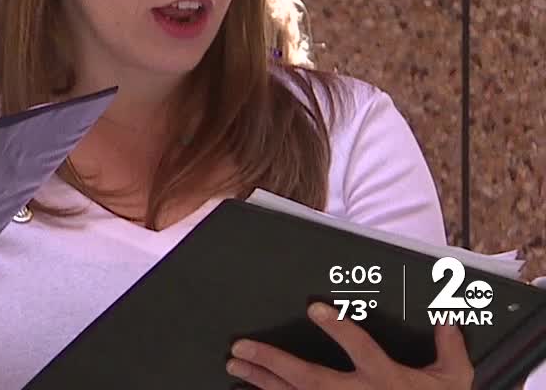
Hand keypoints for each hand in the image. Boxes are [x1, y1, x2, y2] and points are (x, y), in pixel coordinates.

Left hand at [226, 302, 473, 388]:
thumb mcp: (452, 381)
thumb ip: (449, 349)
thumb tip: (448, 318)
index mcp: (386, 380)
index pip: (361, 350)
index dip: (339, 329)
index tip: (314, 309)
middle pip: (310, 378)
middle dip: (274, 360)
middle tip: (242, 345)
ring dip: (262, 380)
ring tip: (235, 364)